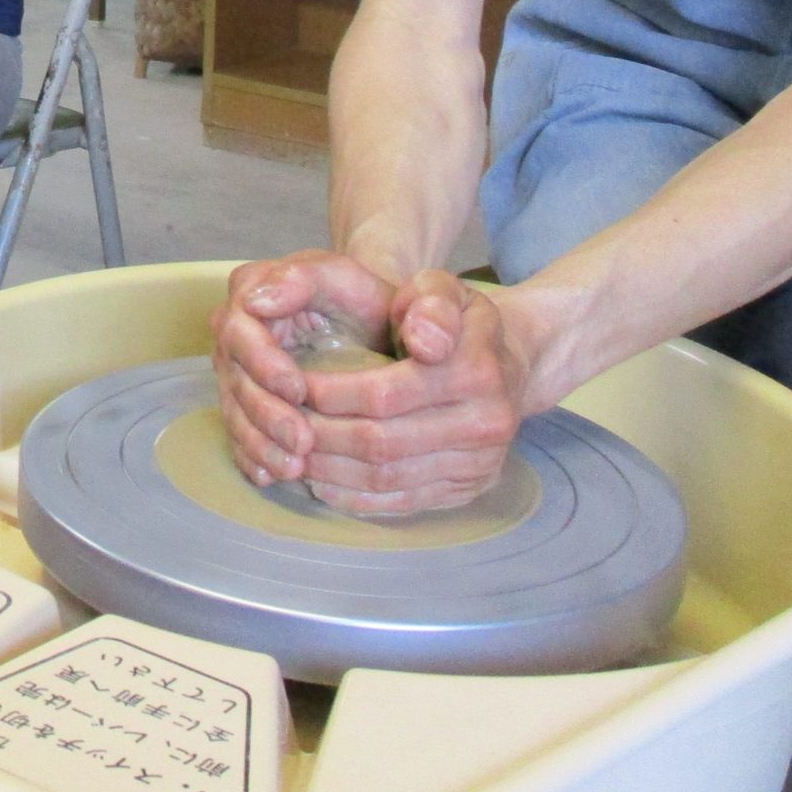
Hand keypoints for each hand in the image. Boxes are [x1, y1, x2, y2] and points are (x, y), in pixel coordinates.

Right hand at [212, 251, 397, 490]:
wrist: (371, 321)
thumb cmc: (360, 298)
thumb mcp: (341, 275)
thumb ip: (303, 278)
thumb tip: (256, 301)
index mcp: (249, 291)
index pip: (240, 331)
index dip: (263, 364)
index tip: (297, 390)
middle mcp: (234, 333)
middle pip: (235, 379)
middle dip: (266, 415)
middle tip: (301, 442)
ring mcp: (236, 371)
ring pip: (235, 412)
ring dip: (260, 444)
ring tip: (293, 469)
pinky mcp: (245, 403)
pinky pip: (239, 433)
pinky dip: (253, 458)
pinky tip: (271, 478)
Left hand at [288, 272, 532, 515]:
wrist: (511, 364)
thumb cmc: (458, 323)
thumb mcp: (444, 290)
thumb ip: (429, 300)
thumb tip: (424, 341)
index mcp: (475, 371)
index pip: (384, 394)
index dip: (329, 395)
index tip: (291, 387)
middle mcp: (485, 423)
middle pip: (381, 442)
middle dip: (321, 436)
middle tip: (280, 425)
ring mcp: (479, 463)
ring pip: (387, 477)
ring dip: (331, 471)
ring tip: (292, 452)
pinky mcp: (469, 489)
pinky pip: (403, 502)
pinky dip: (356, 497)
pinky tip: (323, 481)